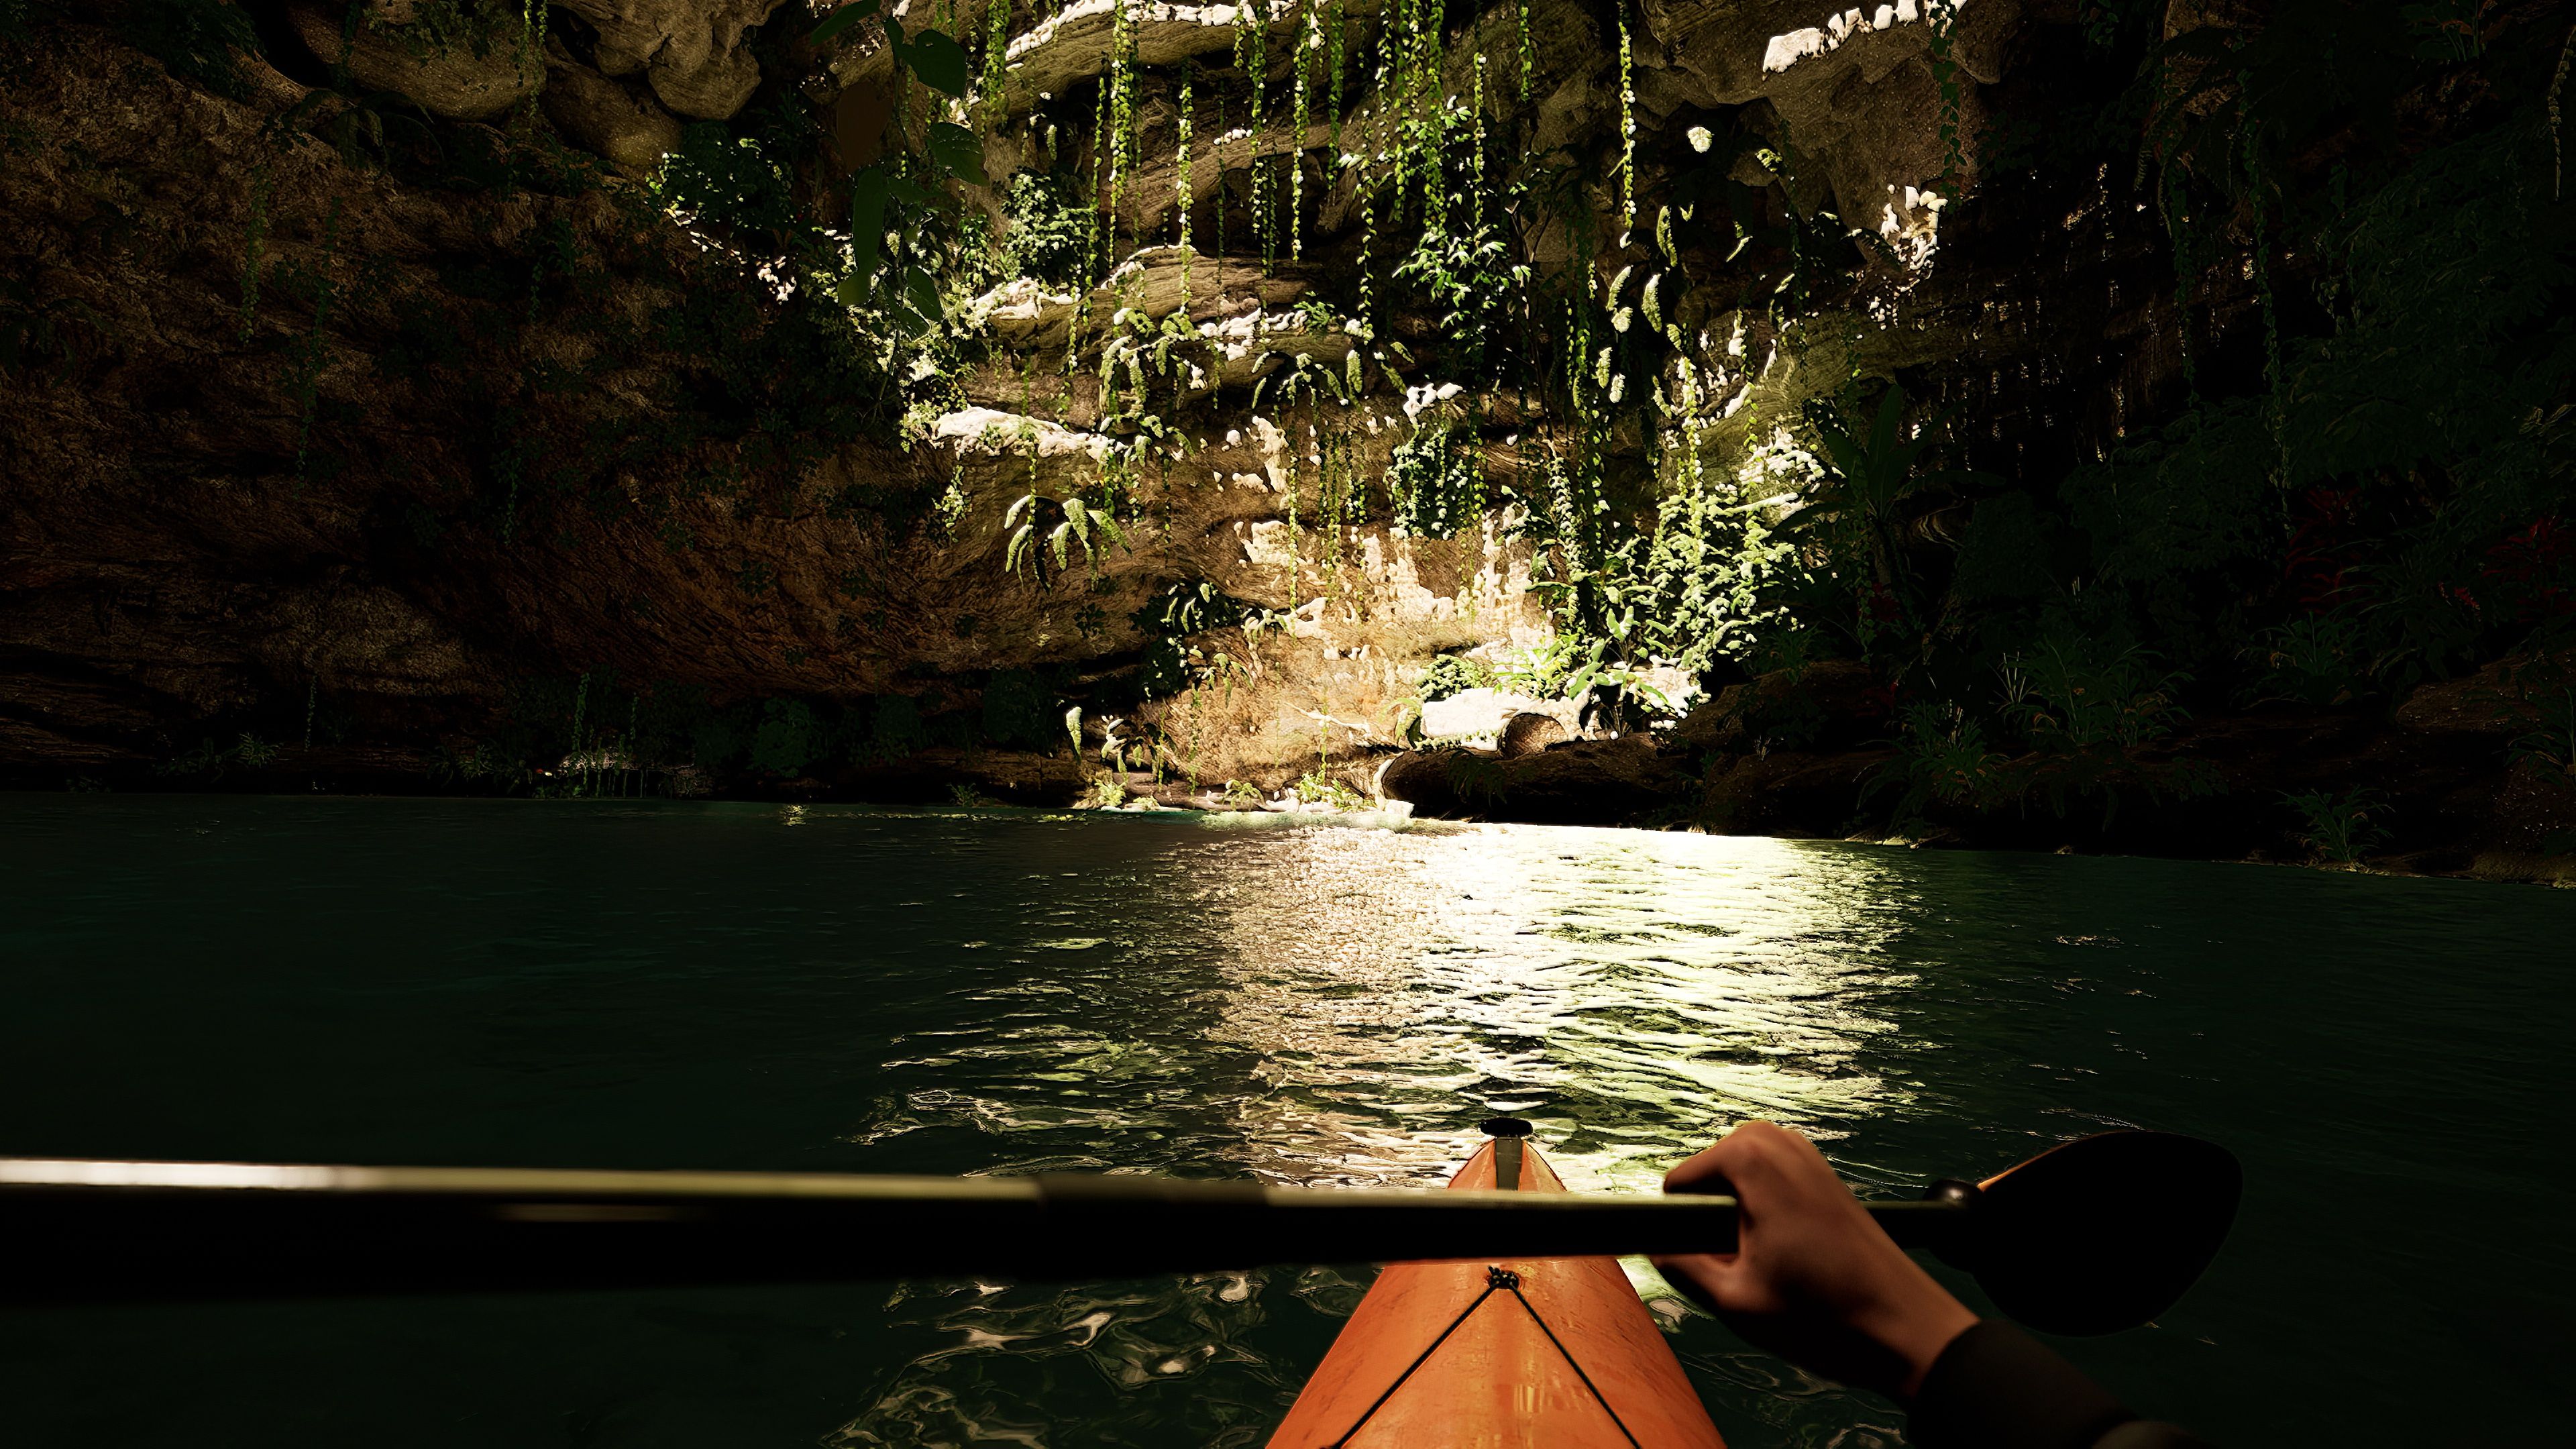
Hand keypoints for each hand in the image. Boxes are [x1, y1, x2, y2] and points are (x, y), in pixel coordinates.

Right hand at [1651, 1120, 1976, 1400]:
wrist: (1907, 1329)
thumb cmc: (1826, 1317)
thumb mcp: (1733, 1301)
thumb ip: (1680, 1265)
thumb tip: (1654, 1247)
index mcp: (1751, 1157)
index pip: (1678, 1184)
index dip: (1683, 1231)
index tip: (1718, 1266)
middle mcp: (1778, 1140)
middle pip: (1708, 1180)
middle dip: (1713, 1224)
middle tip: (1747, 1269)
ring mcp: (1807, 1153)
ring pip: (1738, 1185)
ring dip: (1739, 1222)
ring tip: (1772, 1266)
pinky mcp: (1825, 1173)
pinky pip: (1768, 1186)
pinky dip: (1766, 1218)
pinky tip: (1793, 1258)